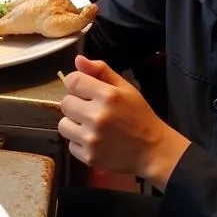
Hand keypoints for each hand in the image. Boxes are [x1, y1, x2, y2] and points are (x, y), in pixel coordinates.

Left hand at [58, 55, 189, 188]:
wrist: (153, 150)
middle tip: (92, 110)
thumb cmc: (139, 116)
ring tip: (91, 126)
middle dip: (76, 105)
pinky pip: (70, 144)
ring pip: (63, 124)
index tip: (84, 91)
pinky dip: (80, 142)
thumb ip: (101, 71)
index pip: (72, 81)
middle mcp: (97, 116)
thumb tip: (78, 60)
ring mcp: (91, 138)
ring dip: (75, 124)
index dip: (76, 84)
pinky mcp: (88, 156)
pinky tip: (95, 141)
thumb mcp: (126, 88)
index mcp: (107, 95)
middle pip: (65, 103)